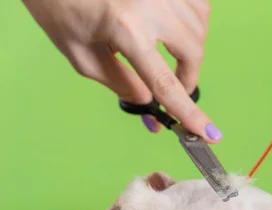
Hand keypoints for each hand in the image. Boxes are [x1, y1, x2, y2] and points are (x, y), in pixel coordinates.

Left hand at [23, 0, 221, 141]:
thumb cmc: (61, 9)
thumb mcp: (82, 57)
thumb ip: (120, 84)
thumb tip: (150, 103)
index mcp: (126, 30)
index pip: (166, 84)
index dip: (189, 113)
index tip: (210, 134)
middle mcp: (151, 4)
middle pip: (192, 53)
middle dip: (188, 79)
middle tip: (174, 93)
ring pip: (199, 29)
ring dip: (190, 52)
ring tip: (167, 58)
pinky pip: (198, 6)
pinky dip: (192, 25)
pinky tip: (173, 32)